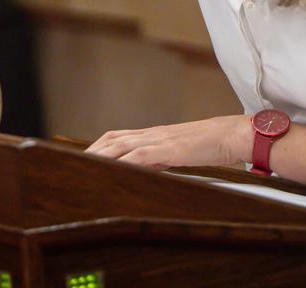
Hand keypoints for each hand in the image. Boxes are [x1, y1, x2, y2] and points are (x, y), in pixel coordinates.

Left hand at [85, 115, 252, 169]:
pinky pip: (141, 155)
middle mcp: (153, 134)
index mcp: (155, 135)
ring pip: (121, 144)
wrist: (235, 134)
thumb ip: (162, 159)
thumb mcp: (181, 153)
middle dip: (91, 151)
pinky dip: (124, 161)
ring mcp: (160, 139)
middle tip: (71, 165)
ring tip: (82, 167)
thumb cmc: (213, 145)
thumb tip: (147, 171)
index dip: (99, 145)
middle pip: (112, 138)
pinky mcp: (170, 148)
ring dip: (100, 155)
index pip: (118, 136)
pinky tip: (113, 169)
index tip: (82, 156)